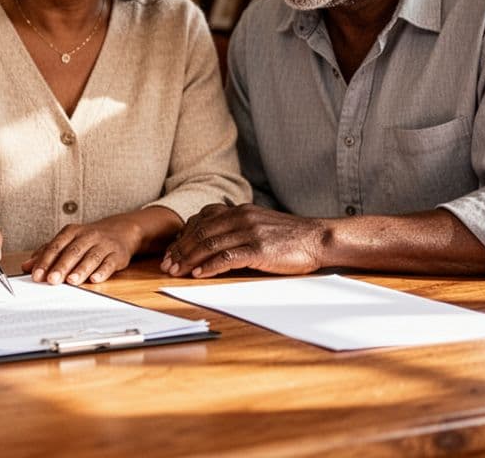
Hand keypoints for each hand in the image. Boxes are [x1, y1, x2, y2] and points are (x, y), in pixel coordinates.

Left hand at [23, 218, 141, 285]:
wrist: (119, 231)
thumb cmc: (87, 239)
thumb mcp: (66, 242)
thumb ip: (46, 253)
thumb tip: (26, 266)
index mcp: (71, 232)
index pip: (56, 246)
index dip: (45, 261)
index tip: (37, 275)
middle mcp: (87, 236)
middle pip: (72, 252)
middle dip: (61, 267)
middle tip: (52, 280)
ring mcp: (103, 245)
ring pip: (91, 257)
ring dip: (81, 270)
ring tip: (71, 281)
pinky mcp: (117, 255)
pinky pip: (109, 263)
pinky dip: (102, 271)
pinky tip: (95, 279)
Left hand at [161, 203, 327, 277]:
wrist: (318, 238)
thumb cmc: (288, 236)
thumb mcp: (258, 224)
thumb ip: (236, 227)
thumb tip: (210, 241)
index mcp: (239, 210)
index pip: (201, 220)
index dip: (182, 236)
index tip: (171, 251)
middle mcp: (241, 217)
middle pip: (201, 232)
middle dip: (180, 250)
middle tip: (166, 264)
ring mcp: (250, 232)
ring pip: (210, 244)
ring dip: (189, 259)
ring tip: (176, 271)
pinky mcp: (259, 249)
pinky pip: (228, 257)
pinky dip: (210, 266)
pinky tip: (199, 274)